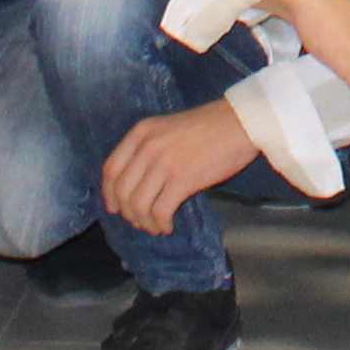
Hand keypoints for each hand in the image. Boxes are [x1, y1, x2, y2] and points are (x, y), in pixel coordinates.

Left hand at [100, 97, 265, 233]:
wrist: (241, 122)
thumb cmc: (209, 127)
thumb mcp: (168, 128)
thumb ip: (149, 148)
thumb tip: (137, 184)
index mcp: (141, 132)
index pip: (111, 169)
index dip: (109, 194)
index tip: (116, 208)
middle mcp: (147, 146)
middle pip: (121, 191)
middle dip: (128, 213)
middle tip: (141, 221)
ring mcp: (163, 163)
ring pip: (137, 205)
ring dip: (144, 222)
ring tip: (157, 226)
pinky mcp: (182, 179)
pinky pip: (159, 211)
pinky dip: (161, 224)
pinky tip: (169, 225)